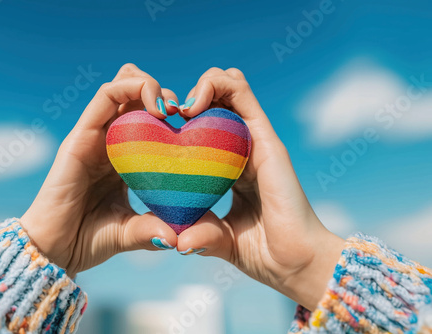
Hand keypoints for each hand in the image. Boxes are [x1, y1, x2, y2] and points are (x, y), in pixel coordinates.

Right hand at [21, 64, 178, 277]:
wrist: (54, 250)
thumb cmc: (89, 239)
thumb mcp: (132, 231)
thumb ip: (154, 228)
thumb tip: (180, 237)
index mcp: (122, 158)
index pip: (145, 119)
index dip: (170, 113)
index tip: (192, 124)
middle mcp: (108, 141)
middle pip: (133, 96)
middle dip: (161, 94)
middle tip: (183, 112)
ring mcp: (93, 135)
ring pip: (120, 86)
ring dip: (148, 84)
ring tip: (169, 107)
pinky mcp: (81, 135)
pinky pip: (105, 96)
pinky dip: (131, 87)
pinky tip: (156, 105)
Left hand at [176, 67, 344, 310]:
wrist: (295, 264)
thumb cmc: (263, 253)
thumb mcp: (218, 239)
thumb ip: (200, 232)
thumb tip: (174, 238)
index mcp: (232, 167)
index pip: (208, 126)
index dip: (182, 118)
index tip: (160, 129)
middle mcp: (244, 148)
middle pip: (219, 99)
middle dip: (190, 96)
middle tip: (169, 115)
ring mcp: (257, 140)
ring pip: (230, 86)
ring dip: (203, 85)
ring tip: (183, 109)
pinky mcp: (267, 138)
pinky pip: (242, 94)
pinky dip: (216, 85)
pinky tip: (193, 105)